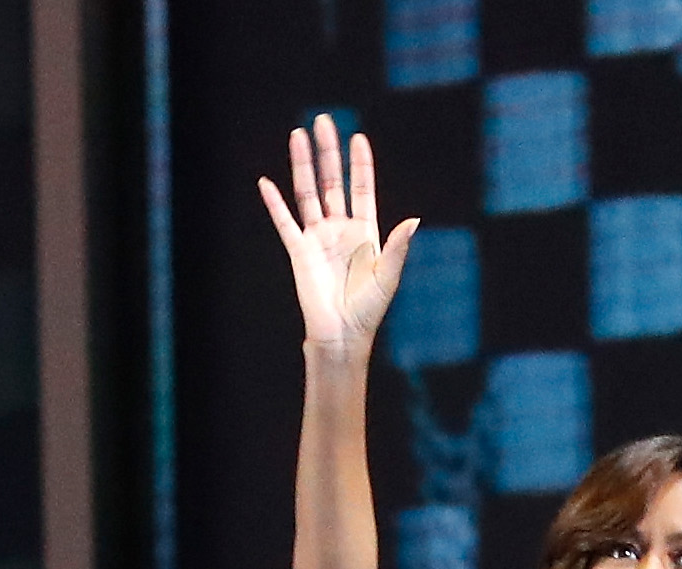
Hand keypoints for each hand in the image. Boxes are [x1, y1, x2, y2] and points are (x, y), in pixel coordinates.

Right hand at [255, 118, 414, 363]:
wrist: (342, 335)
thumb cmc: (369, 309)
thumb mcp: (389, 275)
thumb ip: (398, 245)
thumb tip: (414, 220)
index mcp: (365, 231)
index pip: (361, 188)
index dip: (360, 164)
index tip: (357, 138)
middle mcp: (339, 228)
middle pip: (332, 180)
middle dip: (328, 151)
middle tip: (323, 121)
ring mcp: (318, 237)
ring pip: (308, 192)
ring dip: (303, 164)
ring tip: (297, 135)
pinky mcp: (299, 251)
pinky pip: (285, 221)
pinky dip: (275, 203)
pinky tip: (266, 182)